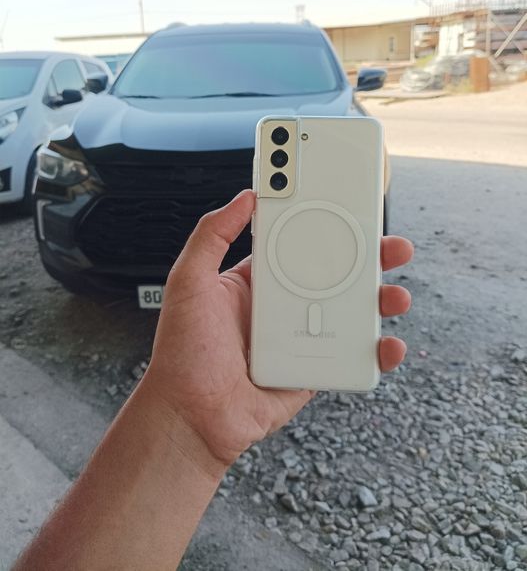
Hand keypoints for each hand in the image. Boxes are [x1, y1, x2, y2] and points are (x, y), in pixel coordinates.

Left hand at [144, 190, 412, 468]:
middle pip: (336, 276)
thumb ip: (212, 235)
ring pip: (352, 314)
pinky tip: (388, 343)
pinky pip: (353, 357)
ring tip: (395, 295)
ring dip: (381, 302)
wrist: (192, 417)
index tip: (348, 207)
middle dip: (368, 259)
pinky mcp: (314, 370)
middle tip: (391, 247)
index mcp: (258, 282)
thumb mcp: (189, 281)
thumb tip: (244, 198)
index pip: (298, 245)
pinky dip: (378, 351)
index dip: (325, 226)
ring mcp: (302, 339)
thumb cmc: (183, 353)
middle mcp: (283, 306)